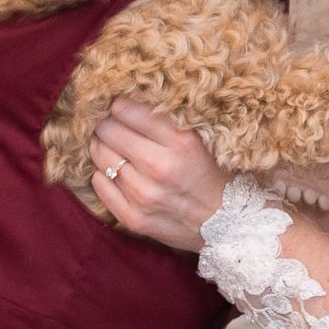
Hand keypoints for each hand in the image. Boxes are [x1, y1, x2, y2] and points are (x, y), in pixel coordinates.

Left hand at [89, 98, 230, 251]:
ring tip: (114, 149)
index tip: (118, 106)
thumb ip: (167, 123)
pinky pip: (99, 183)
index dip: (119, 106)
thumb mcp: (199, 140)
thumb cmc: (212, 176)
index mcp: (182, 143)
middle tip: (111, 126)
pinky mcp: (133, 218)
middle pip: (109, 132)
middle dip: (106, 125)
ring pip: (101, 157)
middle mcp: (161, 168)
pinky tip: (115, 172)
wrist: (228, 224)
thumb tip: (125, 104)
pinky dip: (102, 174)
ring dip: (103, 148)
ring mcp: (145, 196)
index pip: (129, 112)